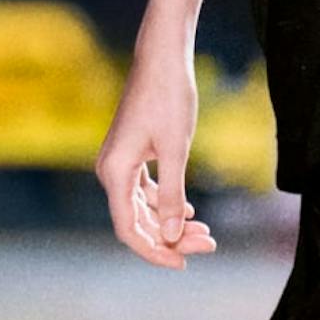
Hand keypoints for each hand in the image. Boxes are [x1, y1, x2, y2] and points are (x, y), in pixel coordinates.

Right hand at [95, 48, 218, 267]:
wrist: (163, 57)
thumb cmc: (170, 97)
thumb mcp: (176, 150)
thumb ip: (173, 196)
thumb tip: (171, 236)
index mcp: (114, 173)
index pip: (129, 229)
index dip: (155, 252)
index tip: (185, 263)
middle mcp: (110, 171)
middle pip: (138, 221)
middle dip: (172, 237)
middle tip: (210, 243)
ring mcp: (119, 163)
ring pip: (143, 207)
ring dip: (172, 222)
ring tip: (206, 230)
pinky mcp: (131, 154)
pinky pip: (145, 191)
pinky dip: (167, 203)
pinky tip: (190, 211)